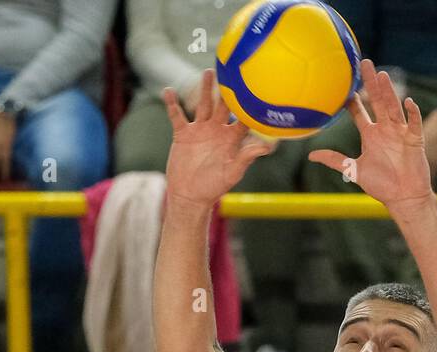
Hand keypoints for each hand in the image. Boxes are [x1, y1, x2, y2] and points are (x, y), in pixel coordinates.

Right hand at [163, 70, 274, 209]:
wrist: (190, 195)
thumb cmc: (214, 187)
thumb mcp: (232, 172)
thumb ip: (247, 157)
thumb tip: (267, 147)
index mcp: (231, 138)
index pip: (242, 119)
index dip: (249, 106)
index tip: (257, 90)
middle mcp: (216, 130)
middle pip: (223, 105)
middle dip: (227, 90)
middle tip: (232, 71)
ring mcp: (200, 130)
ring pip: (203, 105)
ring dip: (205, 89)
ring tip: (208, 72)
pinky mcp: (183, 133)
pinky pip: (177, 116)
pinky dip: (172, 104)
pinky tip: (168, 90)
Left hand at [309, 58, 431, 212]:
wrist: (404, 197)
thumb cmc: (381, 185)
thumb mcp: (354, 171)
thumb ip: (334, 160)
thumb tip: (311, 156)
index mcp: (371, 135)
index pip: (360, 113)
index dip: (352, 100)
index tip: (345, 85)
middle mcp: (385, 130)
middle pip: (378, 102)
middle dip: (371, 83)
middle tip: (365, 63)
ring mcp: (401, 133)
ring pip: (393, 107)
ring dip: (389, 92)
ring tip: (382, 75)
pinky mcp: (415, 140)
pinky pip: (414, 123)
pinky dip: (412, 113)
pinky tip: (408, 101)